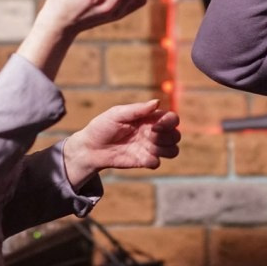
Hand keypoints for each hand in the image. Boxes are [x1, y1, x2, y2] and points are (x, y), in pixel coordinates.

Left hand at [63, 100, 180, 183]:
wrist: (90, 148)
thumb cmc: (102, 126)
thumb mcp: (117, 114)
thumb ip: (137, 109)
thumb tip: (157, 102)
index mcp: (148, 118)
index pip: (171, 119)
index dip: (170, 122)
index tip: (157, 125)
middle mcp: (152, 132)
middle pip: (176, 135)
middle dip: (168, 136)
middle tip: (150, 135)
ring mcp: (148, 148)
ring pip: (172, 150)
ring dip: (166, 149)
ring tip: (149, 147)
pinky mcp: (143, 161)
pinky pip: (157, 163)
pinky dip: (153, 161)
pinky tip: (141, 158)